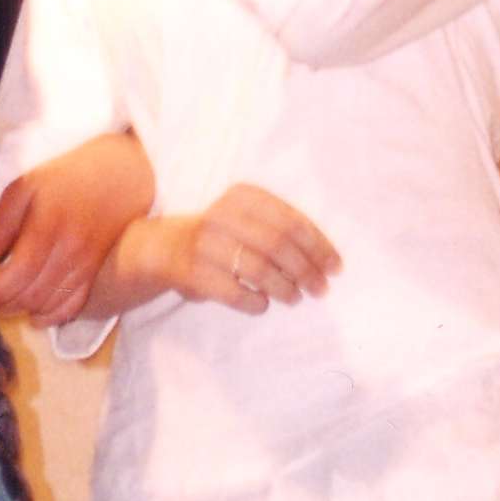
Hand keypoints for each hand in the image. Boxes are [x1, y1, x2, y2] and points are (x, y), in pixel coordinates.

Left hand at [0, 132, 156, 317]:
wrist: (118, 176)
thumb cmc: (65, 178)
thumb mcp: (25, 187)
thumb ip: (1, 224)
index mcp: (48, 226)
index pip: (19, 274)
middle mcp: (70, 251)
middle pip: (33, 294)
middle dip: (6, 305)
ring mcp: (86, 264)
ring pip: (51, 304)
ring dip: (25, 312)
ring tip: (7, 307)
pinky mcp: (96, 271)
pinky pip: (74, 304)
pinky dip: (53, 316)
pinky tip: (36, 316)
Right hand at [148, 184, 340, 314]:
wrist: (164, 247)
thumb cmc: (220, 234)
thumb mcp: (246, 216)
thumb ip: (281, 228)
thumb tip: (325, 261)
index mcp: (243, 196)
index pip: (291, 220)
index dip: (318, 246)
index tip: (335, 267)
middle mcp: (223, 215)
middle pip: (278, 245)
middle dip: (306, 270)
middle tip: (321, 289)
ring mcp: (206, 244)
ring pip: (259, 269)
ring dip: (285, 289)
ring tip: (295, 298)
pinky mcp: (194, 273)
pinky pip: (235, 293)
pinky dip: (255, 302)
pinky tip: (262, 304)